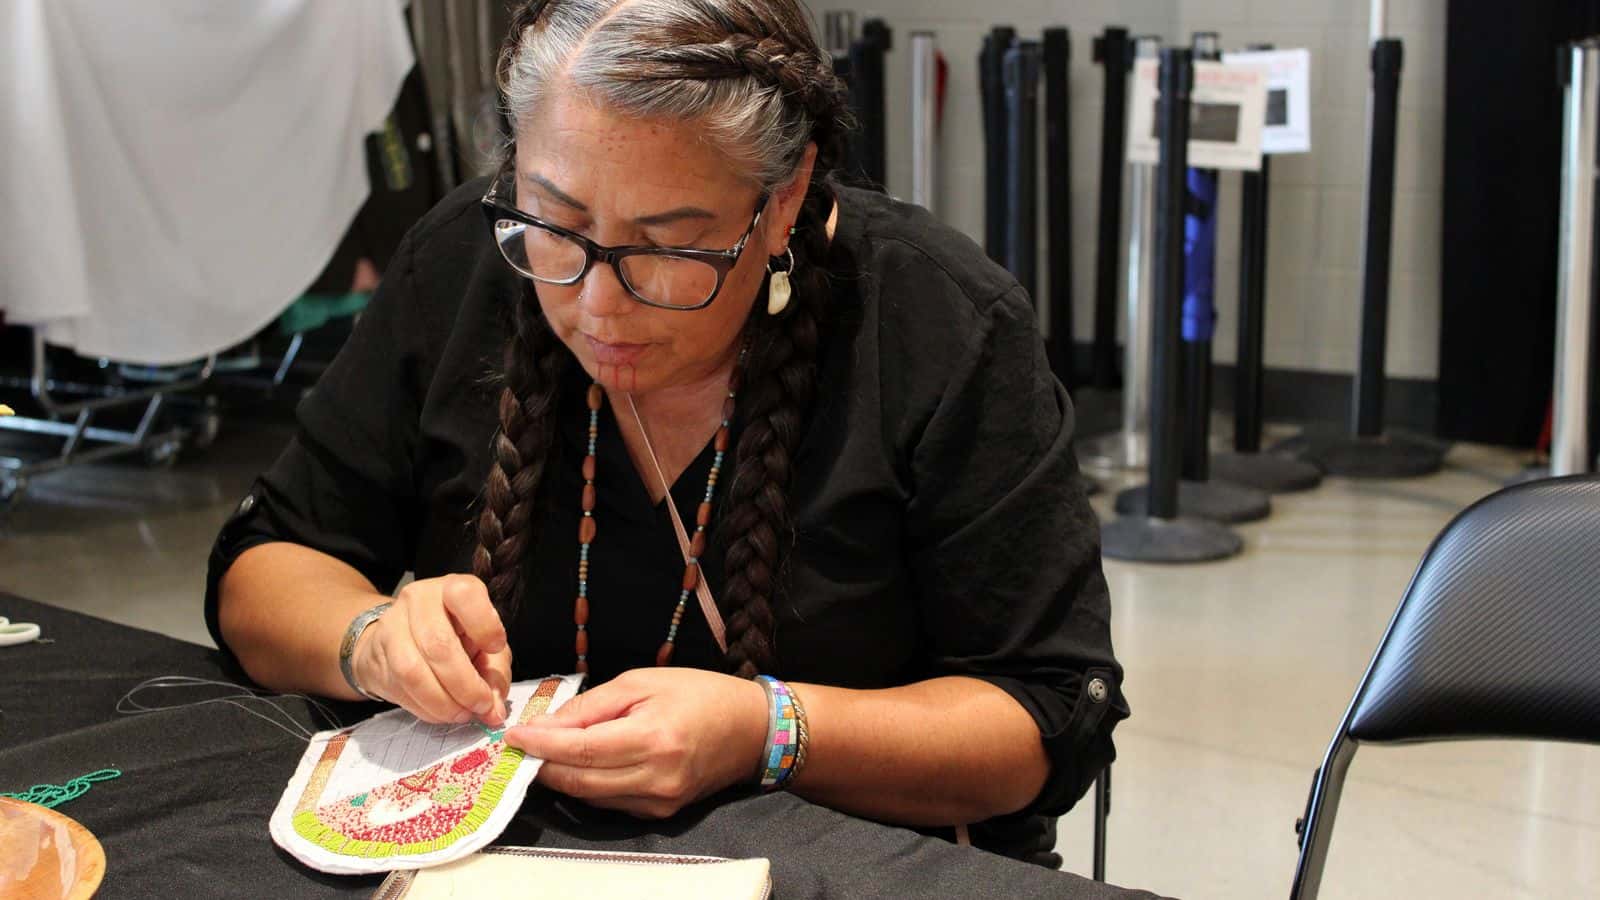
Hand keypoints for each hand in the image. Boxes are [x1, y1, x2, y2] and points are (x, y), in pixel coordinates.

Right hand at [350, 574, 510, 726]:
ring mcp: (392, 625)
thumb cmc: (455, 639)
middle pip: (438, 645)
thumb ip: (494, 675)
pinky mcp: (376, 653)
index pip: (465, 595)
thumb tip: (494, 712)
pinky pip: (400, 687)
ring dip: (443, 702)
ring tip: (461, 714)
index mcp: (452, 589)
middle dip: (465, 685)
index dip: (484, 625)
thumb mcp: (484, 648)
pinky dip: (425, 708)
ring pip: (413, 671)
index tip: (495, 647)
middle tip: (481, 706)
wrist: (400, 638)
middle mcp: (419, 600)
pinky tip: (440, 712)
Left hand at [506, 668, 768, 818]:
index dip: (541, 743)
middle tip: (519, 746)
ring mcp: (659, 800)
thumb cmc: (699, 694)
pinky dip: (588, 785)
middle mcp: (655, 777)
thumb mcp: (643, 681)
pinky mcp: (661, 812)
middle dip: (543, 764)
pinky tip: (578, 765)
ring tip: (542, 753)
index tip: (512, 734)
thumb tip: (549, 724)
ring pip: (590, 796)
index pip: (581, 748)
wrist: (751, 729)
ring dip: (561, 776)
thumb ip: (593, 704)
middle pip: (579, 780)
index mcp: (653, 737)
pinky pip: (610, 802)